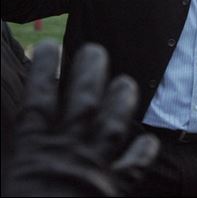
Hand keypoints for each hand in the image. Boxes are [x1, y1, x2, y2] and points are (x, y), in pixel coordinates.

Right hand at [5, 42, 158, 196]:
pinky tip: (150, 141)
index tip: (48, 46)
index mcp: (35, 152)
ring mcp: (92, 172)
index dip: (43, 71)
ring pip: (113, 126)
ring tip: (126, 81)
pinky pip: (132, 169)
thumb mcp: (10, 177)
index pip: (39, 100)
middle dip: (90, 74)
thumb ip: (18, 148)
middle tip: (96, 50)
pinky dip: (142, 154)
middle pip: (82, 104)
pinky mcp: (112, 193)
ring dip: (120, 102)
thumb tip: (27, 122)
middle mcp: (67, 154)